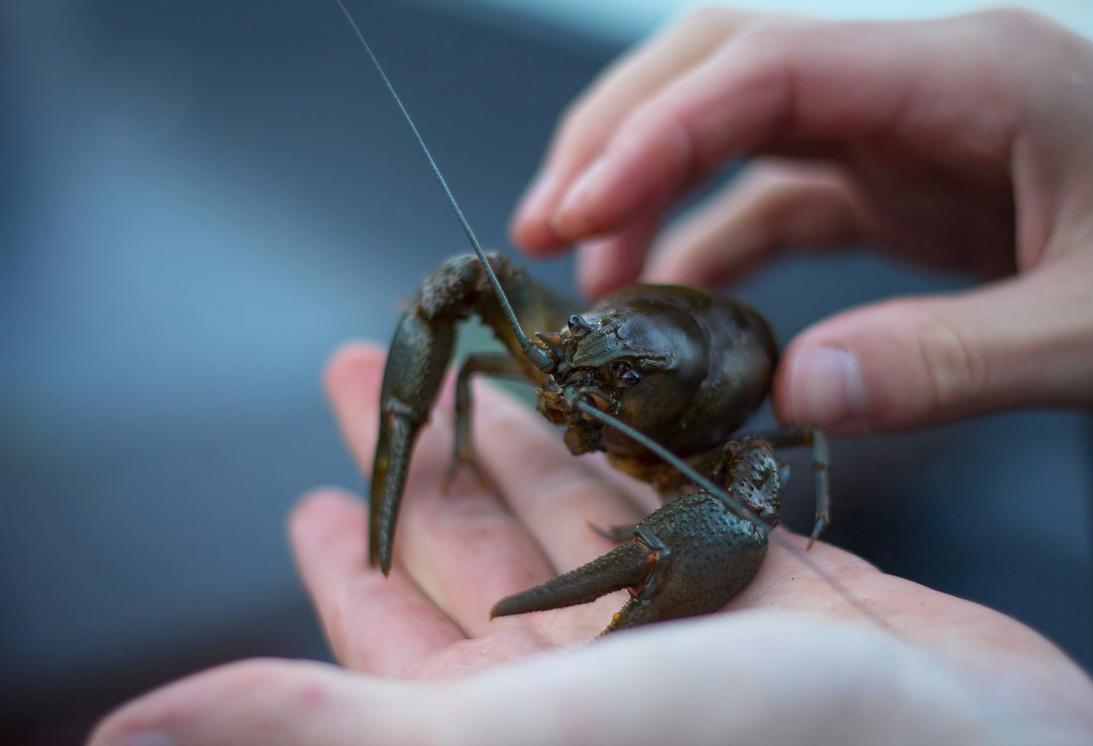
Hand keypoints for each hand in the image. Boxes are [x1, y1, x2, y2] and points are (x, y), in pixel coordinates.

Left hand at [90, 342, 1092, 744]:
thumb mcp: (521, 734)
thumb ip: (338, 724)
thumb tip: (134, 732)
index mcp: (505, 719)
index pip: (394, 635)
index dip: (346, 566)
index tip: (308, 498)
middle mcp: (585, 679)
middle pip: (473, 556)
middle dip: (420, 466)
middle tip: (369, 383)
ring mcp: (674, 628)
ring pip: (566, 520)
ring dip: (513, 446)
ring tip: (471, 375)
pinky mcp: (756, 583)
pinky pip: (659, 507)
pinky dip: (621, 459)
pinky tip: (591, 412)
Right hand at [510, 8, 1092, 432]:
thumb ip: (950, 361)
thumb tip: (793, 390)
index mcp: (965, 72)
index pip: (766, 66)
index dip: (655, 133)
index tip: (575, 215)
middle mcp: (911, 81)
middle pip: (722, 63)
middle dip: (617, 137)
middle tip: (542, 227)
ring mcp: (896, 129)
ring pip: (730, 124)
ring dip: (647, 191)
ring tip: (589, 280)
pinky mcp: (891, 182)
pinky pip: (771, 198)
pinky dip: (706, 246)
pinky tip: (672, 307)